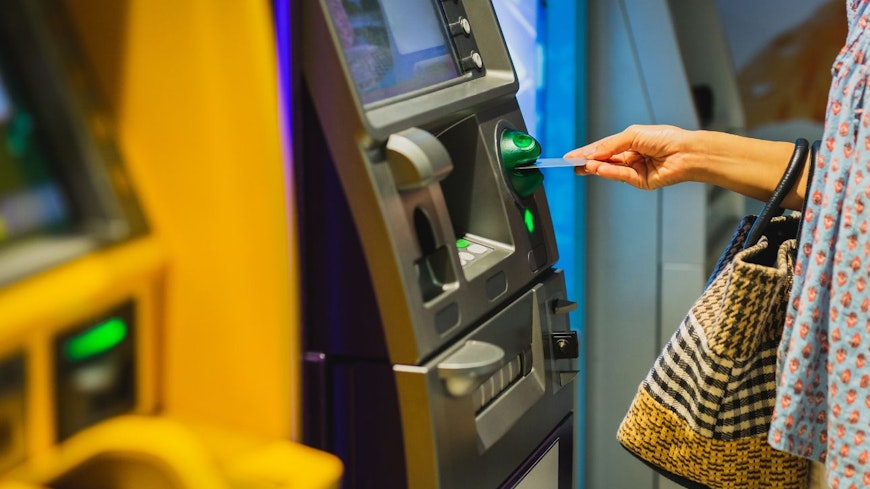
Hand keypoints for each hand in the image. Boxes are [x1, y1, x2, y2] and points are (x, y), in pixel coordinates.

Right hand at [563, 124, 694, 189]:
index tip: (571, 156)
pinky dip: (609, 172)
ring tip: (584, 166)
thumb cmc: (664, 138)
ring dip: (597, 167)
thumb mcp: (632, 135)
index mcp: (629, 142)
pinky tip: (598, 169)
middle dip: (588, 162)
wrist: (685, 152)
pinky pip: (621, 176)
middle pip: (604, 160)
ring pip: (610, 169)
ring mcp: (635, 170)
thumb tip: (592, 153)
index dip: (587, 151)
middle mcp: (631, 156)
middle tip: (572, 165)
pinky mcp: (640, 181)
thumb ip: (611, 145)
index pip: (603, 148)